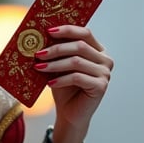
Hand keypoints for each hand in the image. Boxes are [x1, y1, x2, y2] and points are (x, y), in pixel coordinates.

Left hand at [34, 24, 112, 142]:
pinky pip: (77, 77)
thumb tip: (40, 35)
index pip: (85, 33)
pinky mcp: (101, 86)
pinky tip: (49, 83)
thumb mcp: (59, 65)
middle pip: (80, 46)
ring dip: (54, 64)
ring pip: (76, 62)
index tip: (48, 31)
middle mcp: (105, 59)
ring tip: (38, 67)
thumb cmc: (64, 87)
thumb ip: (57, 51)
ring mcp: (105, 73)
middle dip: (56, 48)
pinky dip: (61, 79)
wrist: (69, 112)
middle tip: (38, 53)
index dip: (67, 30)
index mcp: (97, 50)